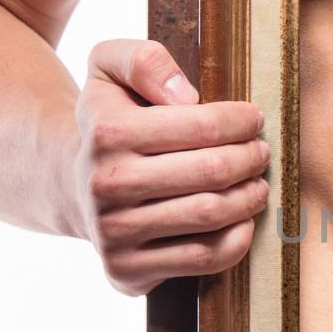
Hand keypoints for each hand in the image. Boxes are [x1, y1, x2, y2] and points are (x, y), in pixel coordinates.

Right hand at [73, 39, 269, 295]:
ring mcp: (114, 234)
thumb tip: (186, 96)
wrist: (71, 184)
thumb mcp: (110, 68)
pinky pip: (204, 258)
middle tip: (261, 152)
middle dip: (251, 158)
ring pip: (211, 215)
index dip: (241, 121)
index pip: (203, 126)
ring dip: (250, 197)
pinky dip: (237, 239)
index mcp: (107, 133)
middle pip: (213, 172)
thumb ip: (143, 60)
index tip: (254, 119)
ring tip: (258, 183)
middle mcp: (106, 186)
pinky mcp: (126, 271)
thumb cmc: (110, 121)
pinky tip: (243, 220)